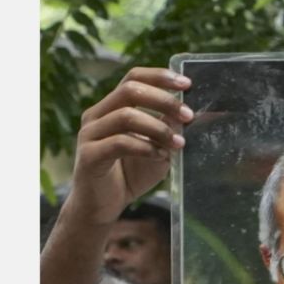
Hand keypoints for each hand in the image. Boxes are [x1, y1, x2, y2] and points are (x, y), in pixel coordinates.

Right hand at [65, 67, 193, 224]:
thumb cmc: (129, 175)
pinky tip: (160, 156)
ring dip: (158, 127)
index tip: (187, 84)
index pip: (133, 77)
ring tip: (178, 143)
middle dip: (164, 100)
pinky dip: (145, 147)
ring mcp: (89, 134)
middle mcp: (97, 115)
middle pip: (130, 89)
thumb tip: (194, 115)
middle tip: (188, 115)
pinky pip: (119, 143)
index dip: (160, 76)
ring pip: (126, 116)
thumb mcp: (157, 149)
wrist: (102, 207)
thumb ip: (169, 130)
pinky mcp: (89, 156)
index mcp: (111, 107)